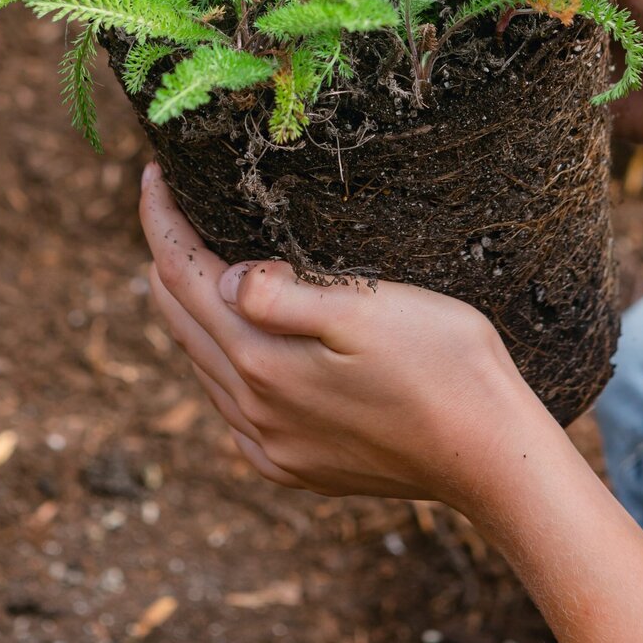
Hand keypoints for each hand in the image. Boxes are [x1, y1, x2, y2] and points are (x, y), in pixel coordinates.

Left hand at [140, 166, 531, 505]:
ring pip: (202, 365)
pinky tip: (231, 351)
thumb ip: (283, 296)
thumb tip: (224, 277)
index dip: (161, 222)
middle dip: (164, 260)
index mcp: (261, 361)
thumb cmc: (443, 364)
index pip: (184, 276)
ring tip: (187, 266)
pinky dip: (218, 367)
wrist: (492, 454)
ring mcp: (273, 446)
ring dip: (187, 312)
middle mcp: (254, 411)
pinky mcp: (297, 467)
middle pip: (181, 321)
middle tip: (164, 207)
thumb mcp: (365, 309)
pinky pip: (232, 411)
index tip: (151, 174)